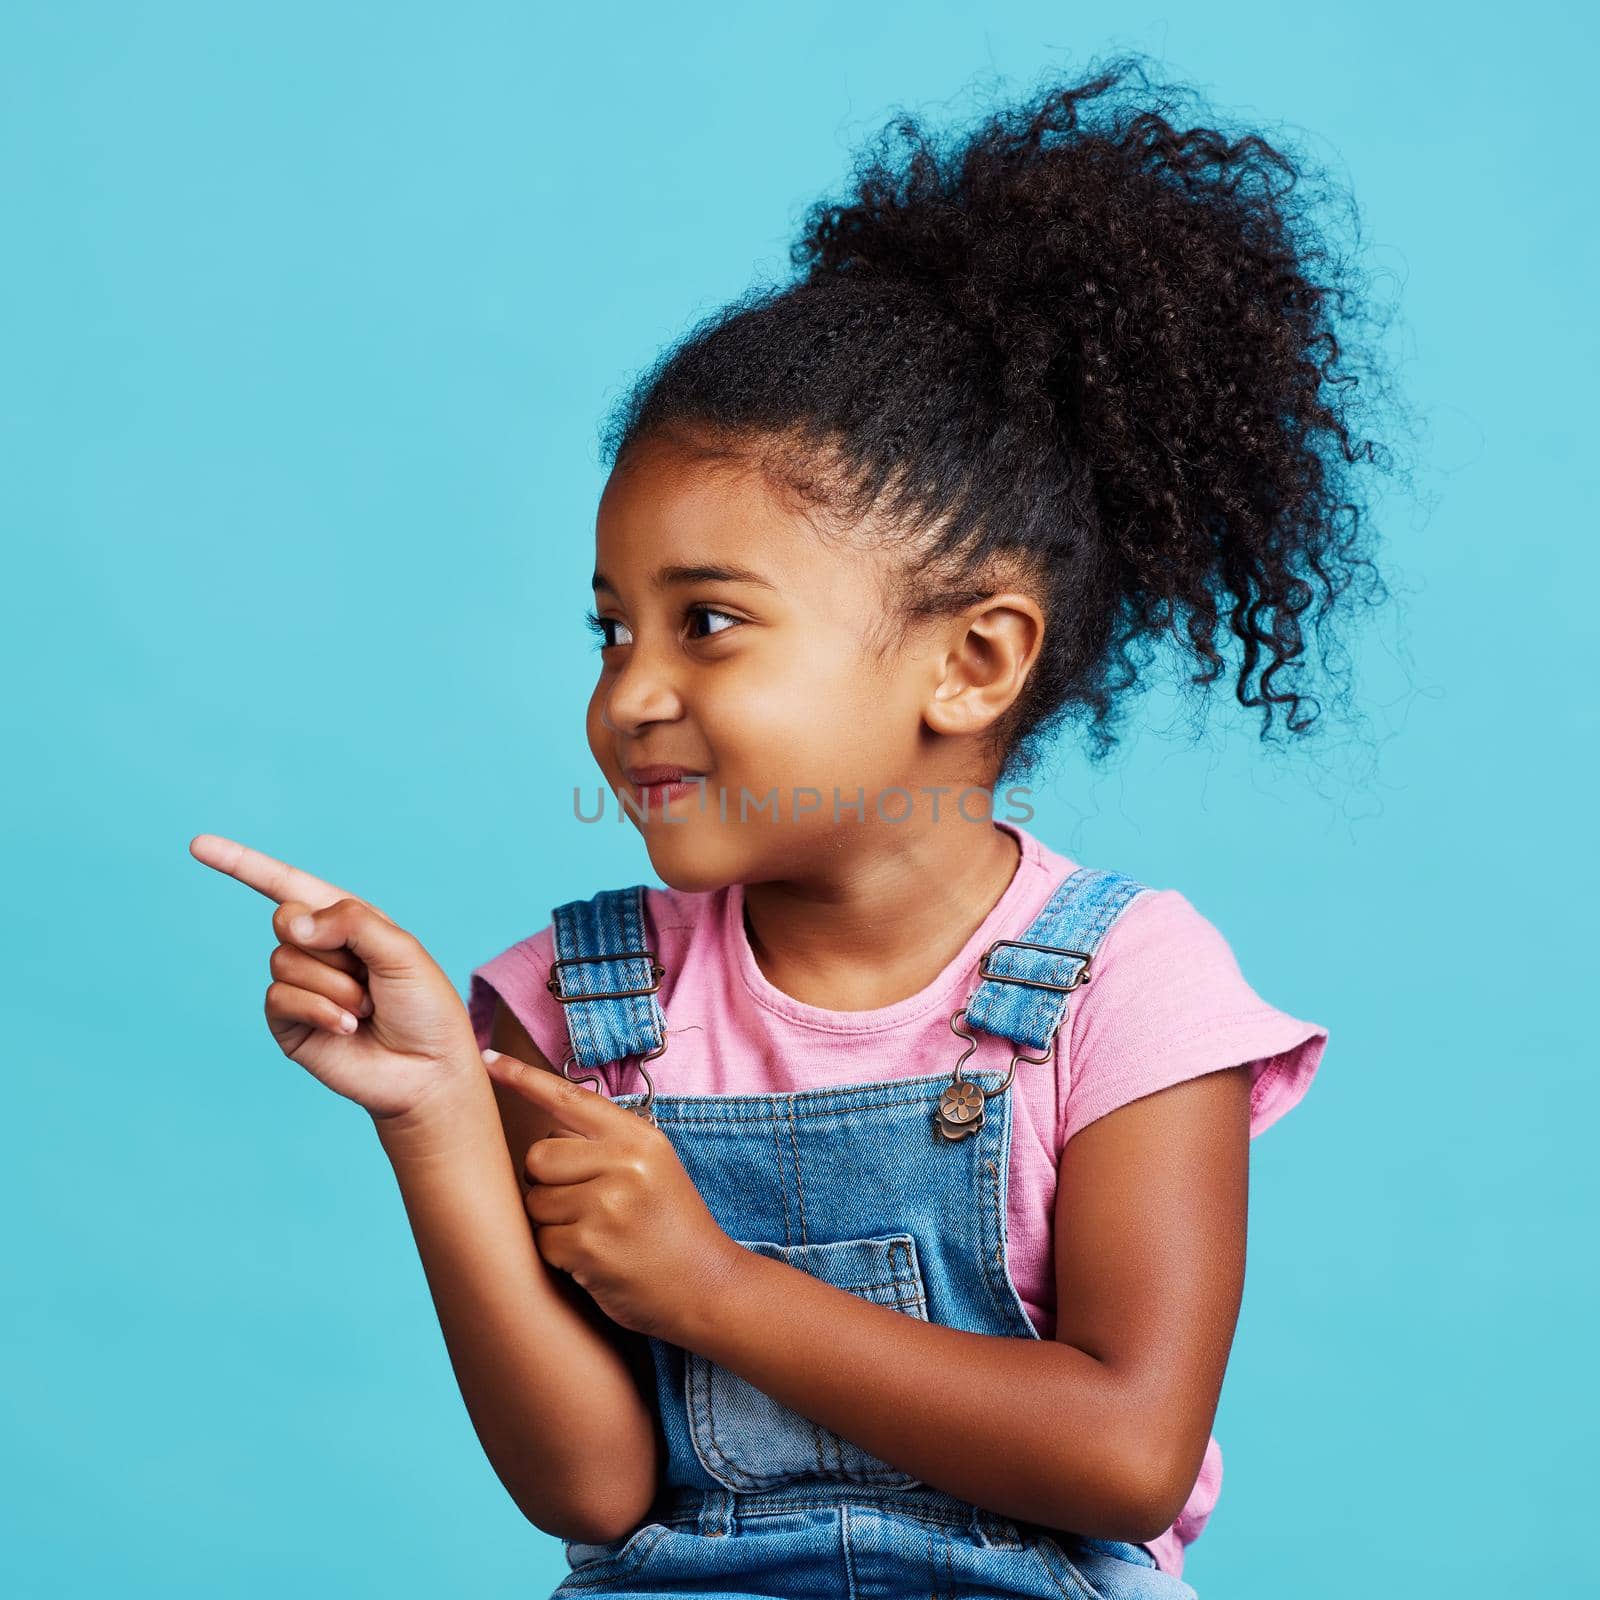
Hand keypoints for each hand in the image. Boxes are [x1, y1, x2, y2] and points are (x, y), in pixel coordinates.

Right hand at [189, 833, 479, 1120]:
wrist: (427, 1070)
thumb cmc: (424, 1006)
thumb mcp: (401, 950)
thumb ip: (350, 922)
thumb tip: (288, 921)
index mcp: (345, 920)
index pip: (286, 884)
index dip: (242, 864)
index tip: (197, 845)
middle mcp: (316, 949)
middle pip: (285, 920)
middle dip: (330, 946)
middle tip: (368, 976)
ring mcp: (299, 986)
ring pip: (283, 961)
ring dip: (334, 986)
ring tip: (365, 1007)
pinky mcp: (287, 1024)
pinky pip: (279, 997)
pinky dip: (318, 1009)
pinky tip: (348, 1026)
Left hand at [482, 1048, 743, 1339]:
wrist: (707, 1285)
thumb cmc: (671, 1225)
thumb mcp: (654, 1166)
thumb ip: (607, 1144)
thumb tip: (544, 1136)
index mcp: (638, 1137)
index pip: (569, 1098)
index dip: (523, 1078)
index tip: (487, 1060)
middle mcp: (623, 1163)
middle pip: (537, 1156)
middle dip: (546, 1182)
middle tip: (582, 1202)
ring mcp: (606, 1205)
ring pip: (534, 1201)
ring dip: (553, 1221)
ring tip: (595, 1232)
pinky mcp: (589, 1248)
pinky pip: (542, 1241)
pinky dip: (561, 1254)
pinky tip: (595, 1259)